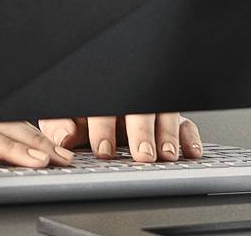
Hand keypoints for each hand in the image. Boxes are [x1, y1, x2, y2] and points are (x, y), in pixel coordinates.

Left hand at [37, 112, 203, 162]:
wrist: (95, 111)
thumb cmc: (79, 115)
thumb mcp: (64, 117)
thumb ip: (60, 126)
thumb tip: (64, 136)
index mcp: (100, 94)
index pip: (103, 107)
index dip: (103, 128)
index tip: (103, 150)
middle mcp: (129, 97)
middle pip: (139, 108)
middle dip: (141, 132)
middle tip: (142, 154)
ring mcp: (151, 108)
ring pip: (165, 113)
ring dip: (167, 135)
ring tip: (165, 156)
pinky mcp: (170, 120)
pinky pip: (185, 124)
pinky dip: (189, 137)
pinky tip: (190, 152)